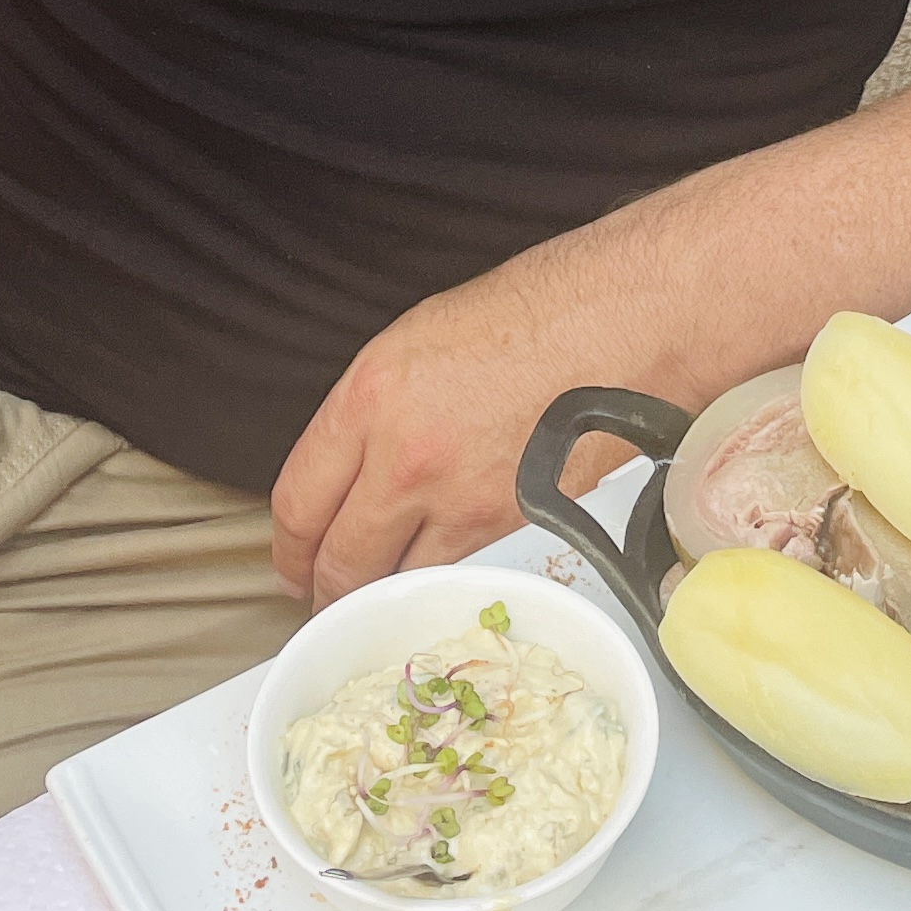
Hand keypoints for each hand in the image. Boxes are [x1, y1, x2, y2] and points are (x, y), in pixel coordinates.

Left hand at [269, 241, 650, 604]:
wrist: (621, 323)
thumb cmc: (535, 315)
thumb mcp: (418, 343)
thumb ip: (373, 412)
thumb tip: (350, 470)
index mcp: (370, 397)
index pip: (298, 501)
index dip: (288, 549)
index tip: (291, 562)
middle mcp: (406, 455)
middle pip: (340, 560)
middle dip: (327, 589)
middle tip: (327, 594)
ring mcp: (461, 498)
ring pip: (399, 582)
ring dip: (387, 594)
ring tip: (387, 590)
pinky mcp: (513, 527)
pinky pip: (457, 575)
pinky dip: (444, 583)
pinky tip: (444, 573)